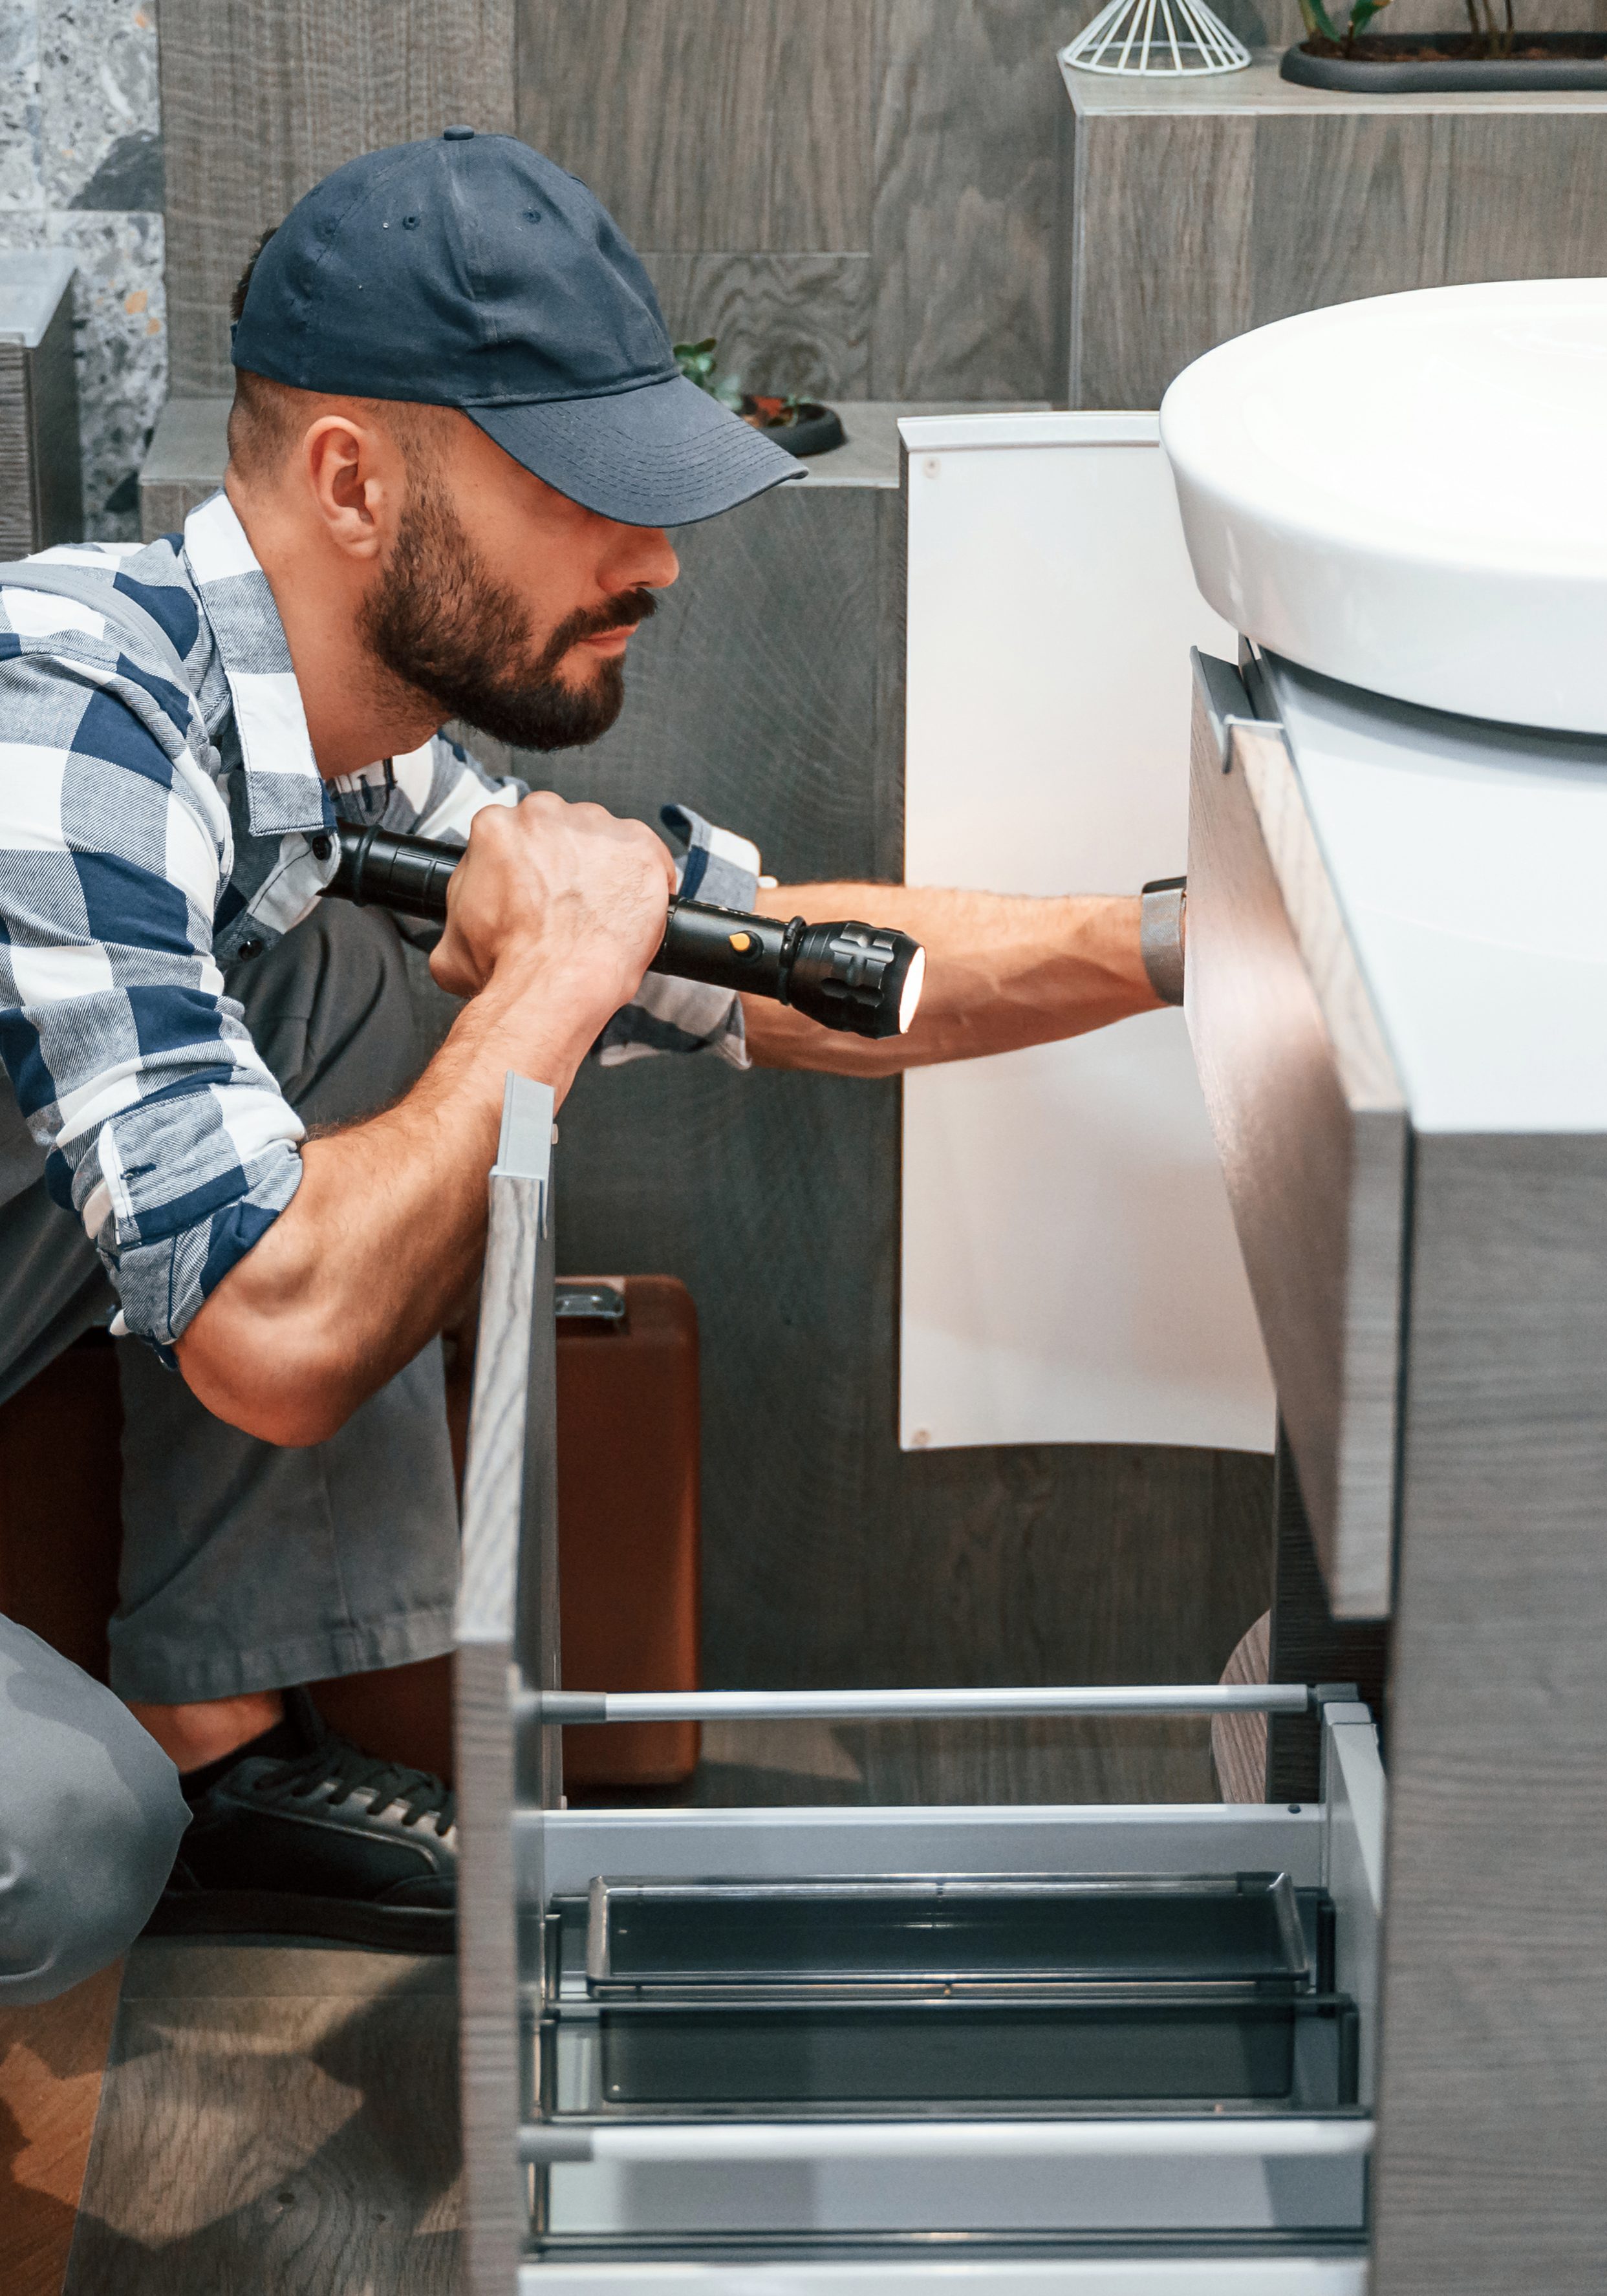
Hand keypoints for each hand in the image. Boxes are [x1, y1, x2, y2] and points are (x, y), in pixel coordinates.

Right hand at [430, 791, 673, 1025]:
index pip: (517, 836)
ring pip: (604, 840)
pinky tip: (632, 913)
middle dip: (566, 863)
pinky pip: (648, 856)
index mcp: (496, 828)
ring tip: (600, 914)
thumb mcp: (451, 947)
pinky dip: (645, 881)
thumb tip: (459, 928)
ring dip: (605, 869)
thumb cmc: (508, 967)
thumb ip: (457, 920)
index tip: (537, 892)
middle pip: (562, 831)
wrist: (551, 986)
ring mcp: (596, 828)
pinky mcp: (639, 847)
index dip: (529, 868)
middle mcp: (546, 815)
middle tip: (568, 906)